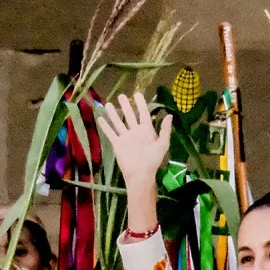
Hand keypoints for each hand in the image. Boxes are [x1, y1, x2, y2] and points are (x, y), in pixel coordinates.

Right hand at [94, 92, 172, 230]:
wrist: (140, 174)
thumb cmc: (153, 160)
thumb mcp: (163, 144)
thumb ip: (165, 130)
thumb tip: (169, 115)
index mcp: (146, 131)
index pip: (143, 114)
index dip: (141, 104)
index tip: (137, 94)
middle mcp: (135, 132)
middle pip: (129, 115)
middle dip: (125, 106)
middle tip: (121, 96)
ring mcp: (126, 137)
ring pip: (118, 122)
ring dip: (113, 113)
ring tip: (108, 104)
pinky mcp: (118, 144)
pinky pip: (111, 133)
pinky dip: (105, 126)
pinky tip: (100, 118)